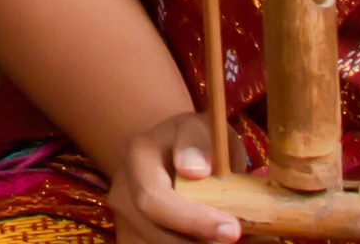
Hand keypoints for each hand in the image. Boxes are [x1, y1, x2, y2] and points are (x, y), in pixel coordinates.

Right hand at [110, 108, 240, 238]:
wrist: (174, 151)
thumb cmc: (194, 139)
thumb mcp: (202, 127)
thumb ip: (198, 142)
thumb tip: (194, 170)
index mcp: (138, 156)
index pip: (155, 198)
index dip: (192, 219)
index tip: (231, 229)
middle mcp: (125, 189)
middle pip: (156, 232)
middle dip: (198, 240)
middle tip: (234, 237)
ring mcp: (129, 215)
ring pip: (159, 243)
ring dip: (196, 243)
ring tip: (225, 236)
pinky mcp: (140, 233)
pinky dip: (192, 243)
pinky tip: (212, 238)